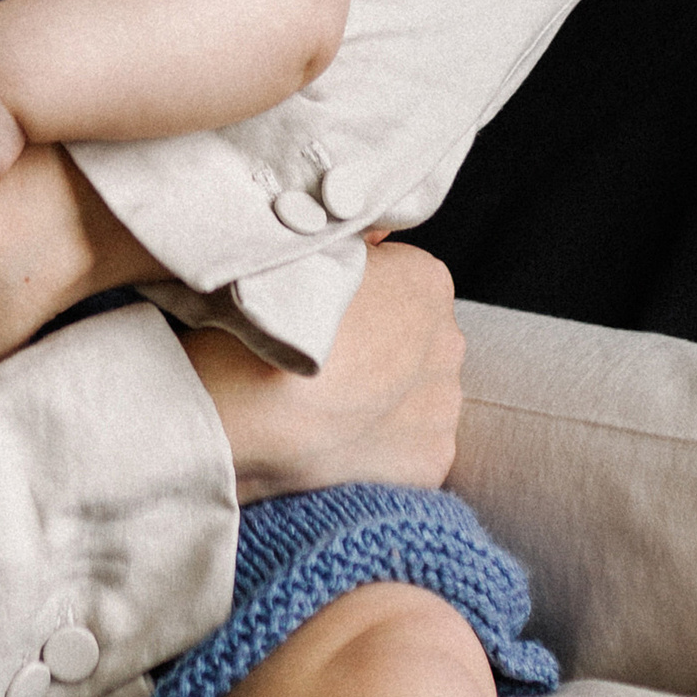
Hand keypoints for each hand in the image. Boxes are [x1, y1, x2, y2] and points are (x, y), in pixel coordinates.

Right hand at [183, 241, 464, 501]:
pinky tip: (338, 444)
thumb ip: (352, 243)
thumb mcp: (303, 254)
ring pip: (419, 398)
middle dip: (382, 351)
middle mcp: (449, 340)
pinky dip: (380, 450)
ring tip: (324, 409)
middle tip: (323, 363)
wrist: (247, 408)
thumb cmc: (269, 321)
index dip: (360, 300)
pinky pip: (411, 450)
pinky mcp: (431, 459)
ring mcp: (444, 405)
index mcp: (426, 280)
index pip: (402, 284)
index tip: (324, 314)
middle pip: (416, 342)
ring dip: (384, 402)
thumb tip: (373, 237)